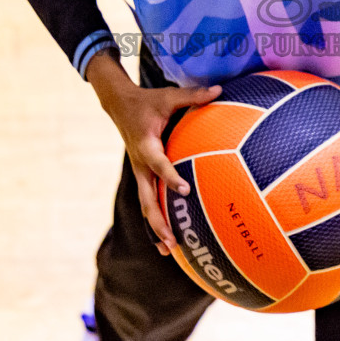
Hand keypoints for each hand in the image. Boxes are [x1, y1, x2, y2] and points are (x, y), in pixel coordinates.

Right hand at [86, 51, 220, 255]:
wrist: (119, 106)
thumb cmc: (147, 102)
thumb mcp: (167, 96)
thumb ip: (193, 96)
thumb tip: (220, 91)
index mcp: (146, 145)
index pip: (159, 164)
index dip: (170, 177)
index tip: (184, 190)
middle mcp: (140, 164)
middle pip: (147, 198)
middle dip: (158, 220)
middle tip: (173, 239)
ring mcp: (139, 173)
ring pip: (146, 205)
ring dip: (156, 227)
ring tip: (170, 250)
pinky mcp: (142, 176)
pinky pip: (149, 200)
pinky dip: (156, 219)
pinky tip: (168, 238)